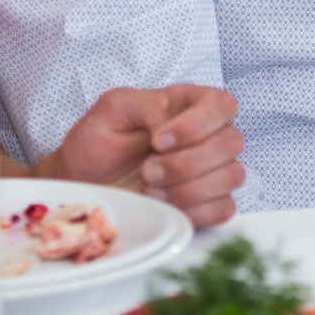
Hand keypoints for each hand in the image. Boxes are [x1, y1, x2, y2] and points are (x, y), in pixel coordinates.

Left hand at [34, 84, 244, 227]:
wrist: (82, 185)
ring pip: (232, 176)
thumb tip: (171, 121)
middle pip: (231, 142)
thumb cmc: (97, 144)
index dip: (198, 123)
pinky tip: (166, 207)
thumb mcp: (113, 110)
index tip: (158, 140)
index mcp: (188, 105)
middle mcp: (207, 135)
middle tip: (147, 171)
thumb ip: (148, 104)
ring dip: (190, 188)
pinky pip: (224, 208)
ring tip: (151, 191)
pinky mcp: (207, 204)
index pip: (222, 104)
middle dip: (186, 162)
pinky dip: (196, 211)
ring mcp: (211, 171)